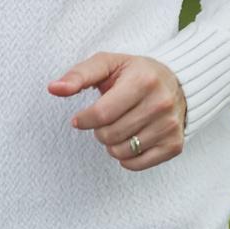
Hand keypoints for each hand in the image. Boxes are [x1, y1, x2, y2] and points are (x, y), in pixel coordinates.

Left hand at [49, 52, 186, 171]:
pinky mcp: (174, 145)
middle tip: (105, 120)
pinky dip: (125, 157)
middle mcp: (160, 104)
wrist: (176, 83)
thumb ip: (78, 75)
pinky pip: (137, 164)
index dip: (83, 120)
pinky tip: (129, 140)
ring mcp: (170, 126)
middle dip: (99, 130)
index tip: (80, 118)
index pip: (102, 114)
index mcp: (143, 81)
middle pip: (110, 135)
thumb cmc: (134, 73)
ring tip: (118, 127)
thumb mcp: (107, 64)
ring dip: (111, 143)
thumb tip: (53, 88)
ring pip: (122, 152)